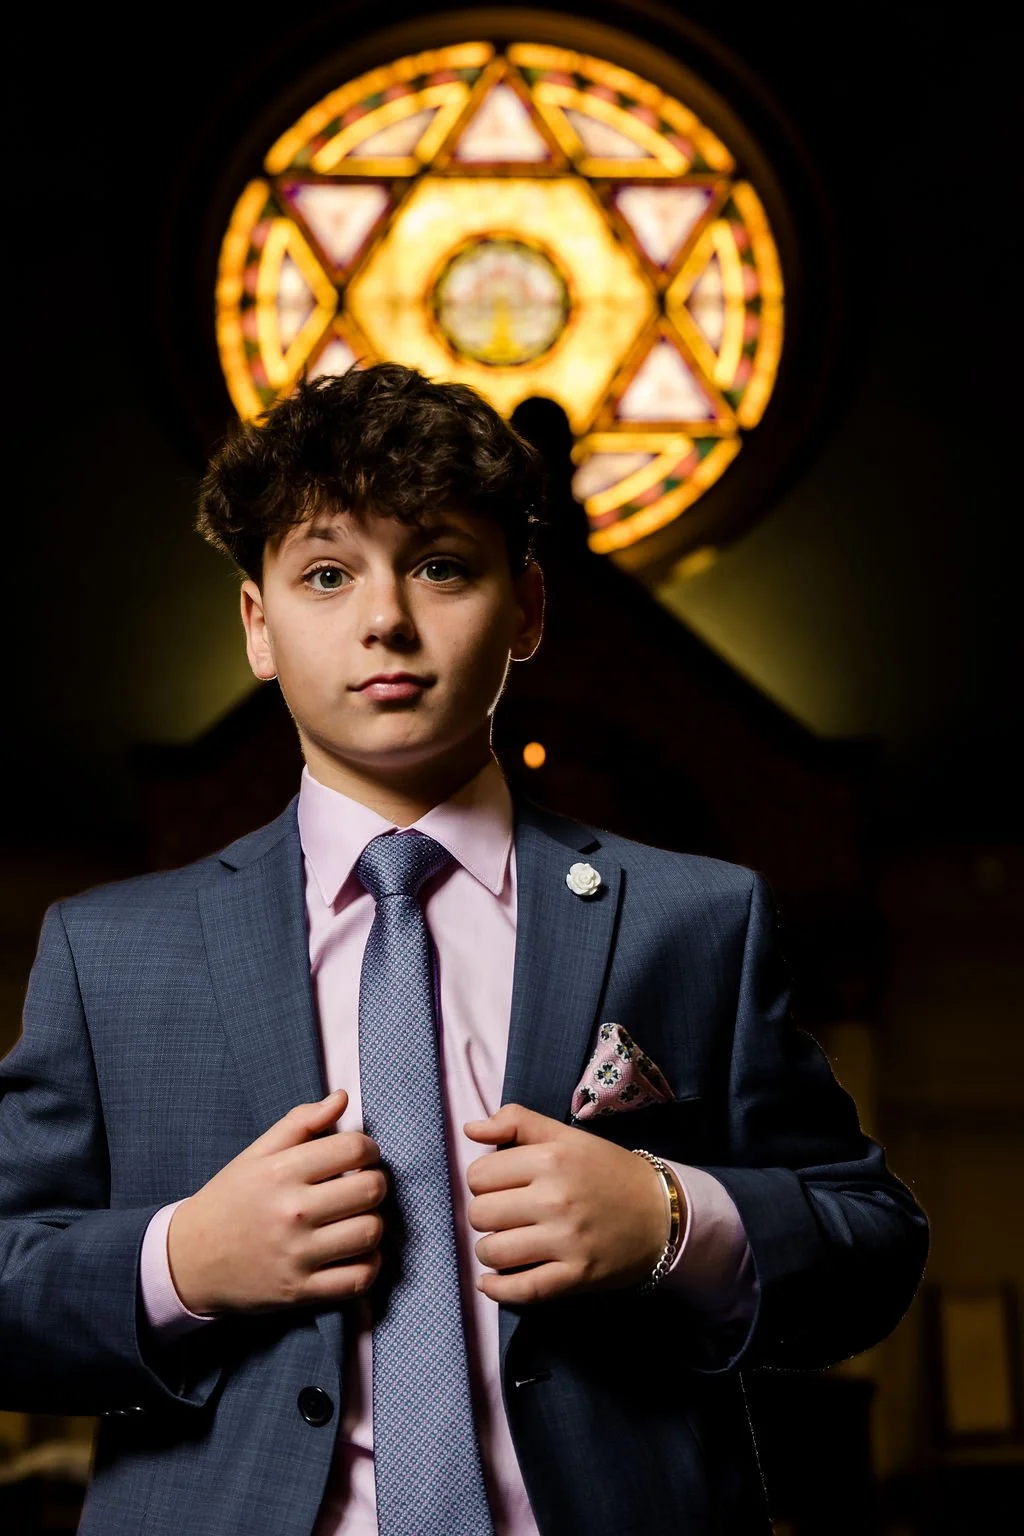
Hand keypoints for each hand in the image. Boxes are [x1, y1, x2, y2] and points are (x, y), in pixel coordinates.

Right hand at [167, 1090, 384, 1314]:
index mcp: (281, 1172)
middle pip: (370, 1190)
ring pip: (370, 1233)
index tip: (362, 1156)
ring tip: (357, 1218)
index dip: (368, 1148)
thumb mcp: (256, 1154)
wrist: (188, 1261)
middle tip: (362, 1185)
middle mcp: (291, 1213)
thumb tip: (342, 1098)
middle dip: (375, 1183)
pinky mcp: (300, 1291)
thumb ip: (300, 1122)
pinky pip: (359, 1279)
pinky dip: (369, 1265)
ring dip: (373, 1223)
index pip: (353, 1149)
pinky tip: (356, 1251)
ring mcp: (296, 1255)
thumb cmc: (229, 1200)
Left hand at [463, 1103, 678, 1303]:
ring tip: (505, 1243)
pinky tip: (493, 1281)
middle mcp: (555, 1199)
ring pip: (493, 1252)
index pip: (478, 1175)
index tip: (500, 1185)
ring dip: (490, 1251)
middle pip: (479, 1214)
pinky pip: (520, 1290)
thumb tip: (470, 1128)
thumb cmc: (607, 1171)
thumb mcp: (565, 1137)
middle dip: (485, 1215)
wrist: (662, 1213)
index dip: (483, 1181)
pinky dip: (498, 1288)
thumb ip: (517, 1123)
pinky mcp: (576, 1276)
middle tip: (505, 1214)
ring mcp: (566, 1241)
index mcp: (550, 1159)